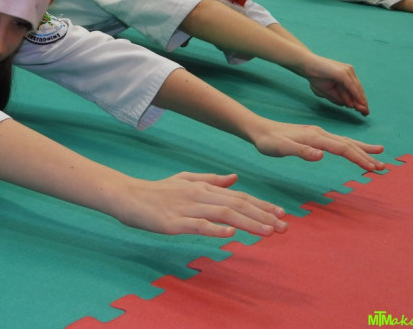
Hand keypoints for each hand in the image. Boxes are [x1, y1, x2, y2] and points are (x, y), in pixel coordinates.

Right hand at [114, 172, 287, 236]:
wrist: (128, 196)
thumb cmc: (157, 191)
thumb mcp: (185, 180)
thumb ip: (211, 180)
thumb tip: (235, 178)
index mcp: (203, 187)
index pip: (238, 196)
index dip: (261, 205)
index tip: (281, 214)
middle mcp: (199, 195)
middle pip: (236, 205)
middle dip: (262, 216)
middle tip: (284, 227)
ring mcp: (187, 208)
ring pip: (223, 214)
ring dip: (248, 223)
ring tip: (267, 232)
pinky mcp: (174, 222)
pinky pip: (197, 225)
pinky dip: (215, 228)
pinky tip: (230, 234)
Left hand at [249, 120, 384, 171]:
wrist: (260, 130)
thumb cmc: (269, 142)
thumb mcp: (281, 148)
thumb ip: (300, 151)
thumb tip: (320, 155)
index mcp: (315, 137)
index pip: (342, 148)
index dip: (358, 158)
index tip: (373, 168)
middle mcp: (320, 133)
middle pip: (348, 144)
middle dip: (366, 155)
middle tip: (383, 167)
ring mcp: (318, 134)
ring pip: (345, 142)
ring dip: (362, 150)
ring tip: (380, 155)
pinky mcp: (316, 136)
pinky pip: (338, 142)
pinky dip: (351, 145)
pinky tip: (356, 148)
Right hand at [302, 54, 368, 114]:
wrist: (305, 65)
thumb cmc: (315, 76)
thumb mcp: (326, 91)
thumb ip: (337, 97)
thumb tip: (347, 105)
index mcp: (346, 75)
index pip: (356, 89)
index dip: (360, 101)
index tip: (363, 111)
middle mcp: (349, 72)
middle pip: (358, 89)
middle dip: (362, 102)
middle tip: (365, 113)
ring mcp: (346, 71)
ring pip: (356, 88)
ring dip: (359, 100)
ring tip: (362, 110)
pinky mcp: (342, 73)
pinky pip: (351, 86)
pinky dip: (356, 95)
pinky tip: (359, 102)